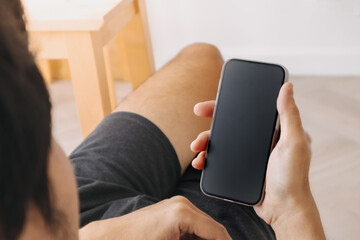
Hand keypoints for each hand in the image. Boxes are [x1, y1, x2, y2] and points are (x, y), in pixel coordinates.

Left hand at [79, 196, 230, 239]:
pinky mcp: (171, 209)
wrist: (111, 238)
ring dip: (208, 239)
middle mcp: (182, 203)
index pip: (217, 232)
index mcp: (183, 213)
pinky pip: (193, 223)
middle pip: (212, 227)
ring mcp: (176, 204)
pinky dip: (198, 236)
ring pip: (203, 225)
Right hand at [191, 83, 324, 238]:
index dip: (229, 101)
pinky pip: (220, 158)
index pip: (248, 109)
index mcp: (272, 129)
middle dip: (211, 119)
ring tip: (196, 147)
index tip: (215, 98)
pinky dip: (208, 158)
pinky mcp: (241, 167)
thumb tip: (287, 87)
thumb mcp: (294, 143)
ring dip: (205, 140)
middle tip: (197, 113)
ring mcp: (248, 154)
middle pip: (230, 123)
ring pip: (222, 141)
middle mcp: (259, 139)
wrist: (283, 209)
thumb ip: (290, 115)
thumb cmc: (293, 178)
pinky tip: (200, 162)